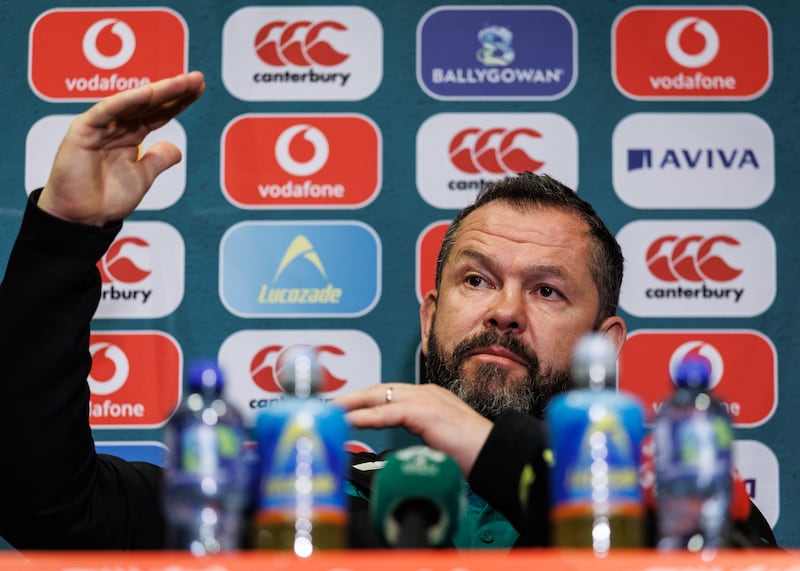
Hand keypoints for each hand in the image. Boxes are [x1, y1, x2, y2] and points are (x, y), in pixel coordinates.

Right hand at [38, 71, 205, 226]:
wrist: (83, 218)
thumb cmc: (107, 199)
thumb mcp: (143, 177)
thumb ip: (158, 160)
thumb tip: (177, 148)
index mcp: (130, 136)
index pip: (159, 113)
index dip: (179, 101)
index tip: (199, 88)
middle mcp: (116, 126)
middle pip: (149, 104)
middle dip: (174, 90)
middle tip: (197, 79)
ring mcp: (100, 126)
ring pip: (132, 103)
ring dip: (157, 91)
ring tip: (182, 82)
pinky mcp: (83, 130)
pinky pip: (107, 111)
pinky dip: (126, 101)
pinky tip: (148, 92)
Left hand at [333, 383, 492, 476]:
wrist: (495, 454)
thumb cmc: (475, 452)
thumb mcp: (441, 442)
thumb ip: (422, 439)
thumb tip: (405, 453)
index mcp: (430, 397)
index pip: (389, 394)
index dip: (365, 399)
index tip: (345, 407)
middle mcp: (426, 392)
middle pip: (379, 389)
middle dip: (351, 396)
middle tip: (328, 406)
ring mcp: (425, 398)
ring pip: (378, 397)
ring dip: (351, 404)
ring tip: (330, 412)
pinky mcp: (424, 411)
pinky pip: (386, 412)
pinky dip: (364, 416)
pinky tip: (349, 420)